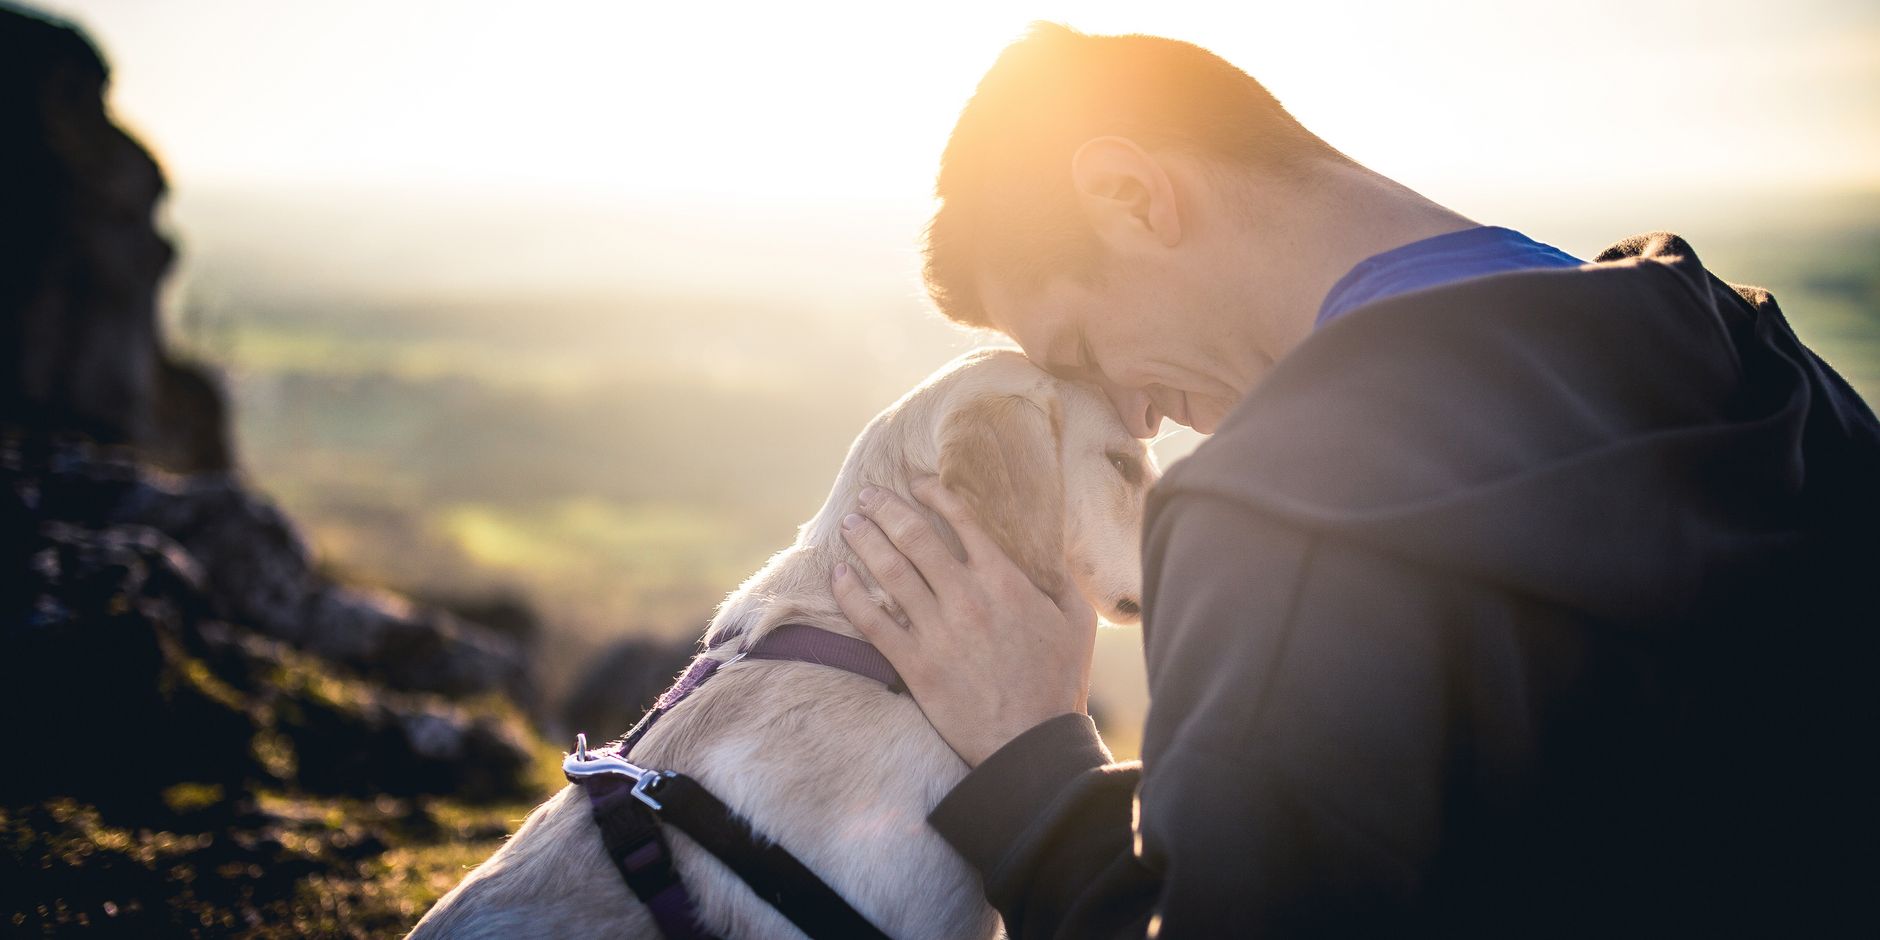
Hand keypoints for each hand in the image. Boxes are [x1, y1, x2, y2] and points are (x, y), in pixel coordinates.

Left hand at [831, 477, 1097, 766]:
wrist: (1032, 742)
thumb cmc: (1059, 681)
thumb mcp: (1075, 620)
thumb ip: (1059, 578)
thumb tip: (1046, 547)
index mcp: (1004, 580)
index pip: (961, 521)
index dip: (934, 495)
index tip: (916, 483)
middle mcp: (966, 597)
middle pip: (914, 538)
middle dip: (886, 510)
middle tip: (868, 496)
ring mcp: (937, 631)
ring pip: (889, 572)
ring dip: (865, 541)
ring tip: (850, 525)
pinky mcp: (915, 665)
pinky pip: (873, 622)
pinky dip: (851, 595)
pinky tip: (839, 576)